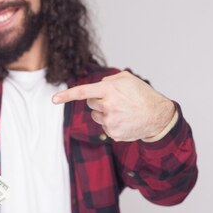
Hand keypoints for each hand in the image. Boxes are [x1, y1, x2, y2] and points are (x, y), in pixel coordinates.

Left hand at [52, 71, 176, 141]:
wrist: (158, 116)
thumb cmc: (142, 95)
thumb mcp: (127, 79)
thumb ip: (108, 80)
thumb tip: (95, 86)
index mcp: (110, 90)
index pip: (83, 92)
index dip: (66, 95)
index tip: (54, 99)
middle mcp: (108, 106)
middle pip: (90, 103)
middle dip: (98, 101)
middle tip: (116, 101)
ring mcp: (110, 121)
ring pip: (96, 116)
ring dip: (104, 113)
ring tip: (122, 111)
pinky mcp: (113, 133)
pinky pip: (104, 127)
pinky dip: (111, 124)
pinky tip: (124, 121)